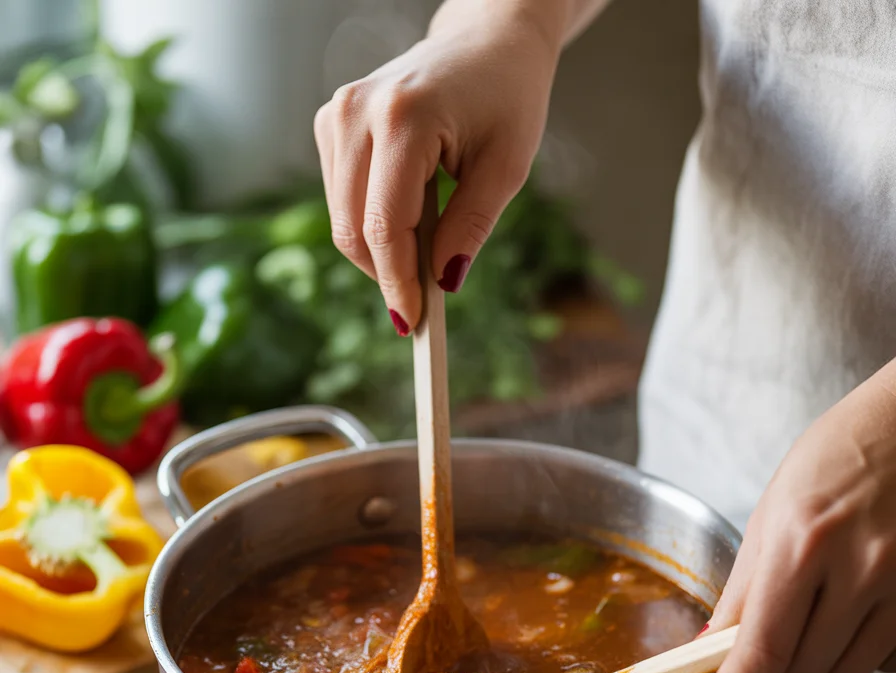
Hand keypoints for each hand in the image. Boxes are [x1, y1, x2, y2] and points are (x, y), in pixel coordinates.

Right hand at [313, 3, 560, 332]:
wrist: (485, 40)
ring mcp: (336, 114)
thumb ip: (472, 226)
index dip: (397, 282)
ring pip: (343, 219)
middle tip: (423, 303)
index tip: (412, 323)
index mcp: (404, 117)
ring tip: (427, 244)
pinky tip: (410, 212)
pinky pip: (342, 200)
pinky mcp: (330, 123)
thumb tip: (443, 282)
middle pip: (354, 228)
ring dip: (380, 251)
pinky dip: (371, 224)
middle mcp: (357, 111)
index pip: (386, 224)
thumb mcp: (507, 167)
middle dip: (387, 274)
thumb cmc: (506, 97)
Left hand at [709, 360, 895, 672]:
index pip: (764, 646)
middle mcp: (861, 568)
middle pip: (802, 672)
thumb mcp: (775, 510)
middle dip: (779, 664)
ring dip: (823, 662)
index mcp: (805, 540)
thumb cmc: (843, 456)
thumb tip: (713, 645)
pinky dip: (866, 652)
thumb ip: (745, 586)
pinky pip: (887, 664)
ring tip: (823, 614)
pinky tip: (864, 611)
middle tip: (779, 629)